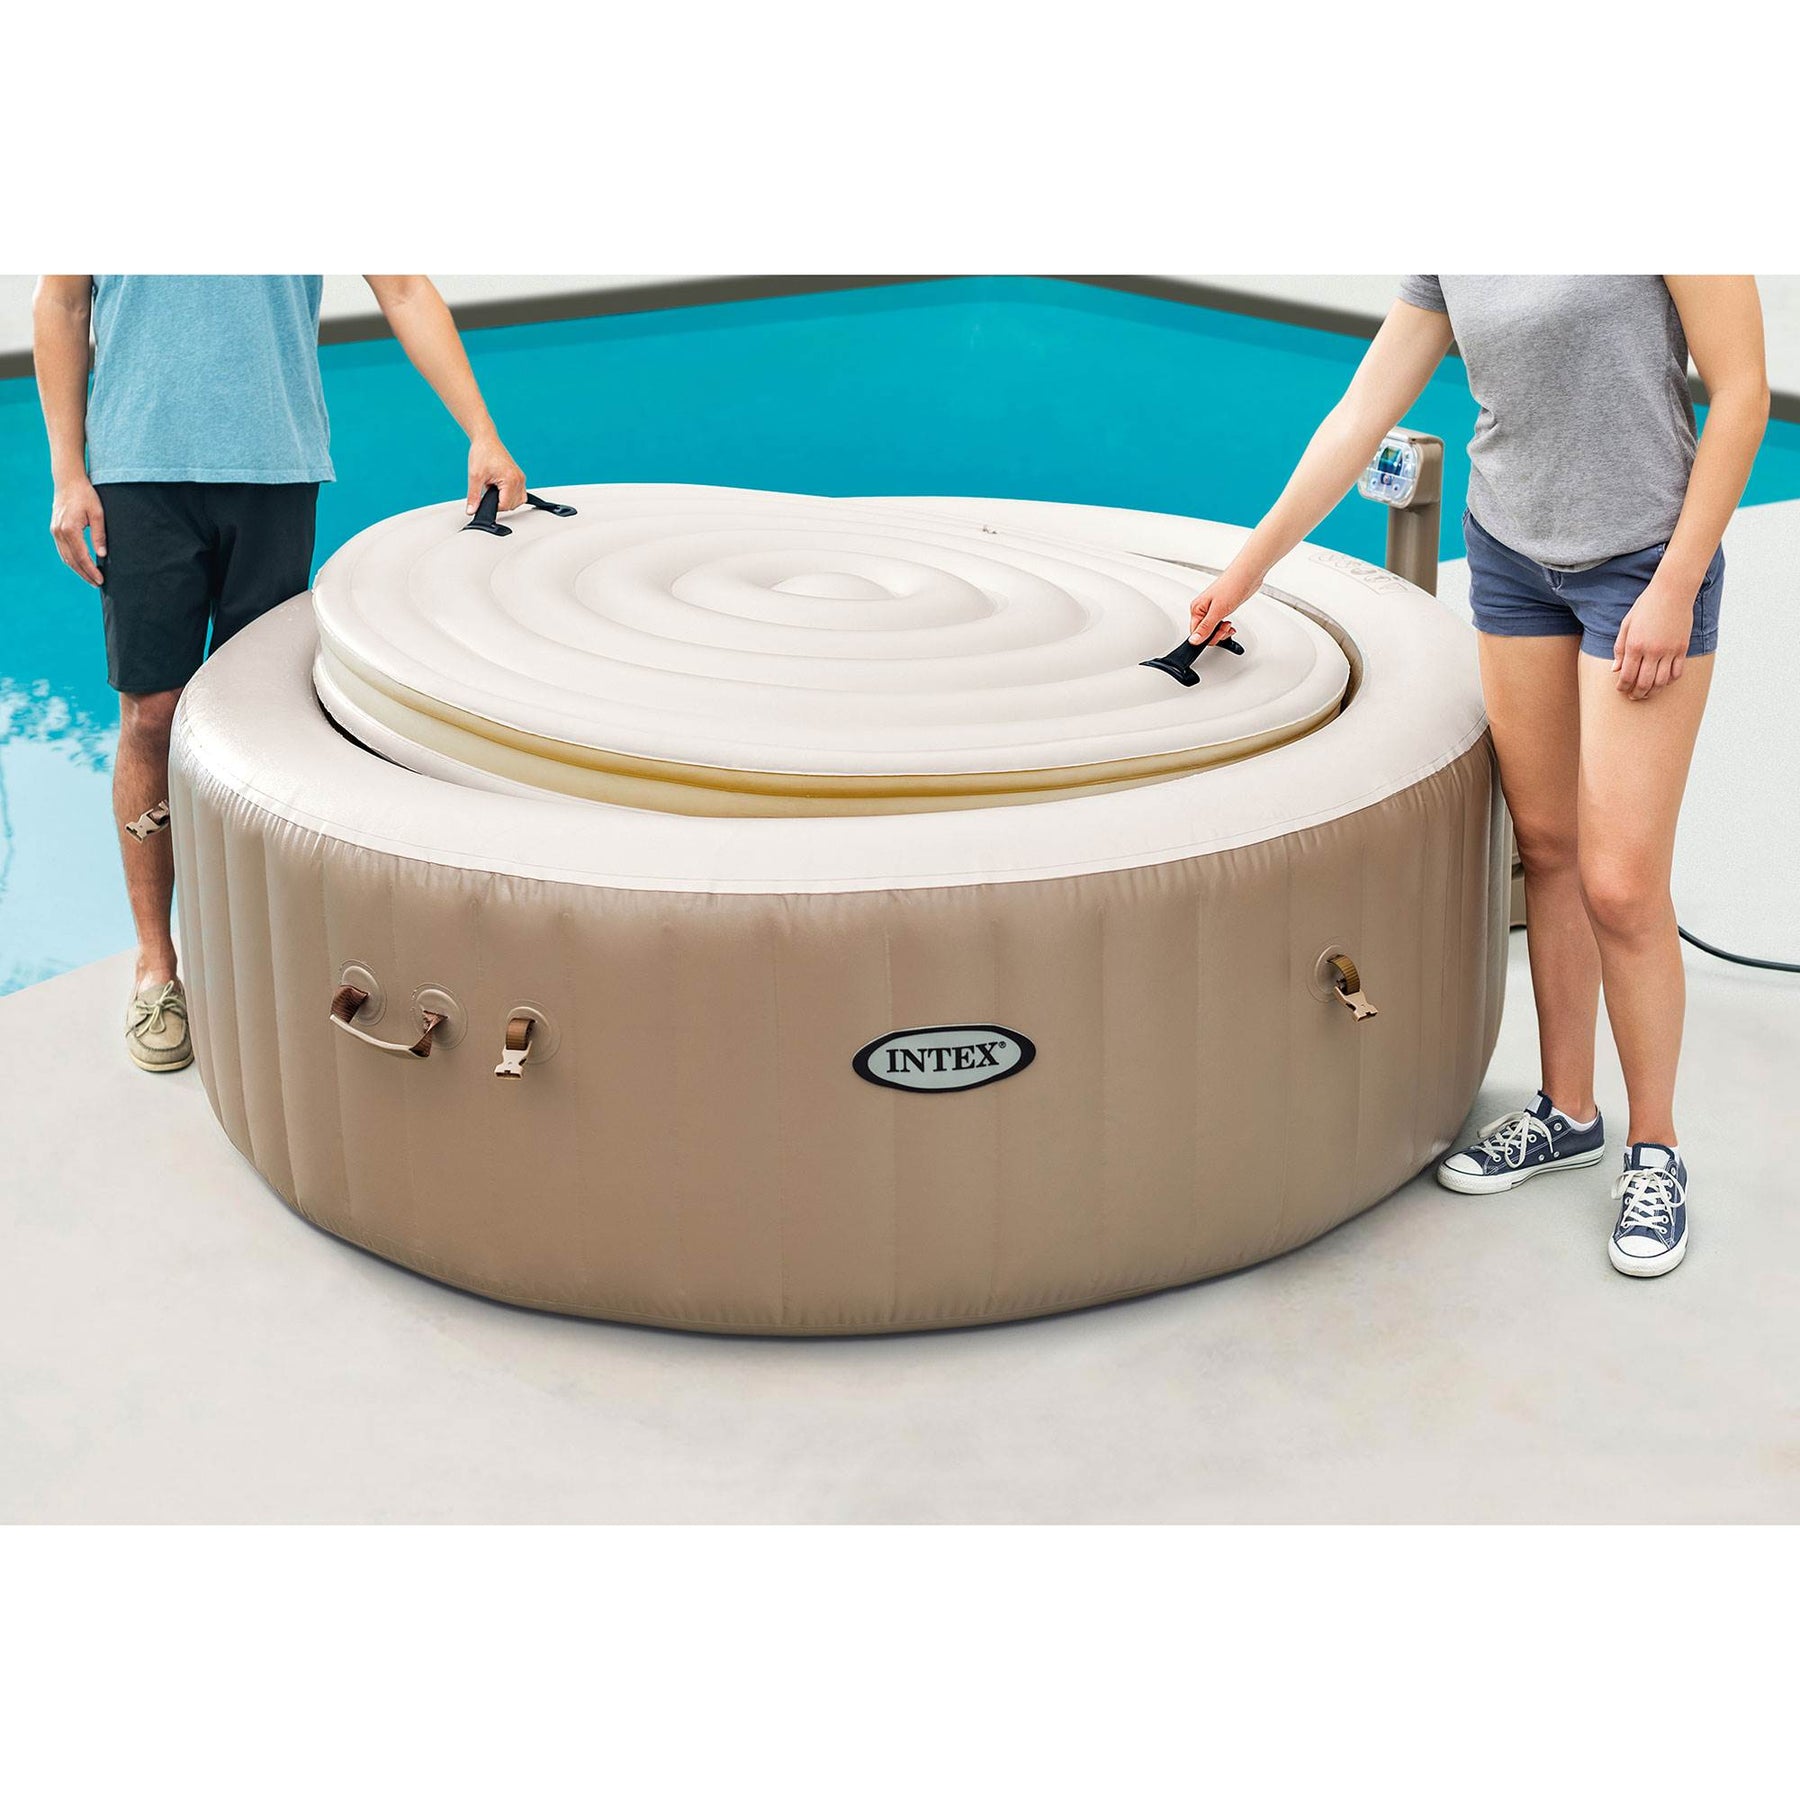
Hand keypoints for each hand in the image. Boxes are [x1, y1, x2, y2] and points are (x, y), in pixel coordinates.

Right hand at [50, 477, 106, 586]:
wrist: (68, 482)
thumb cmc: (86, 496)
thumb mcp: (98, 514)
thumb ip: (99, 535)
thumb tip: (102, 555)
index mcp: (70, 529)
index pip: (81, 557)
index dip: (91, 570)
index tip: (100, 580)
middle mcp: (59, 532)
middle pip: (71, 560)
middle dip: (84, 574)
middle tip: (97, 583)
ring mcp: (55, 531)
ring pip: (65, 557)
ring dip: (77, 569)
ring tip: (90, 578)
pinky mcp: (55, 529)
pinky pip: (62, 550)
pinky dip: (71, 560)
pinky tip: (81, 566)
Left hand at [466, 434, 525, 514]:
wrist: (486, 440)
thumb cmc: (482, 453)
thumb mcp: (475, 476)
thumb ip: (474, 496)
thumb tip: (471, 510)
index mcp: (511, 480)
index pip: (505, 505)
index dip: (493, 506)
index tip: (484, 497)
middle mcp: (519, 479)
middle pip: (512, 505)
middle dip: (498, 502)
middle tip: (488, 489)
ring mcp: (521, 478)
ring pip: (517, 502)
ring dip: (505, 500)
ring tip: (494, 488)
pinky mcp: (519, 477)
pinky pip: (520, 494)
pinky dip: (511, 496)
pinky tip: (501, 489)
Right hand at [1187, 565, 1258, 645]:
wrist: (1248, 574)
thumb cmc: (1232, 585)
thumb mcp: (1218, 611)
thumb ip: (1205, 628)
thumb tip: (1193, 640)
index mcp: (1197, 609)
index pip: (1195, 633)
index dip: (1208, 638)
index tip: (1218, 634)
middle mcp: (1202, 609)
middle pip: (1204, 633)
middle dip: (1216, 635)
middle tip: (1225, 628)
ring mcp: (1212, 609)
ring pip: (1212, 630)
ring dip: (1222, 632)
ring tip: (1228, 625)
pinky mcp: (1221, 609)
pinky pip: (1219, 625)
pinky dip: (1225, 628)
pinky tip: (1230, 624)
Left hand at [1611, 577, 1695, 698]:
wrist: (1672, 591)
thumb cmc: (1646, 606)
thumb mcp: (1626, 625)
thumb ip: (1619, 649)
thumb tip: (1615, 670)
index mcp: (1635, 645)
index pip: (1627, 676)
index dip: (1622, 687)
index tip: (1620, 690)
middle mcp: (1653, 651)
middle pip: (1644, 683)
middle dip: (1637, 694)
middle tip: (1633, 696)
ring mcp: (1670, 651)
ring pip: (1662, 682)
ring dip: (1653, 691)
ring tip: (1646, 693)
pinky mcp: (1683, 648)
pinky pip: (1677, 672)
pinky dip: (1669, 681)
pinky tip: (1663, 682)